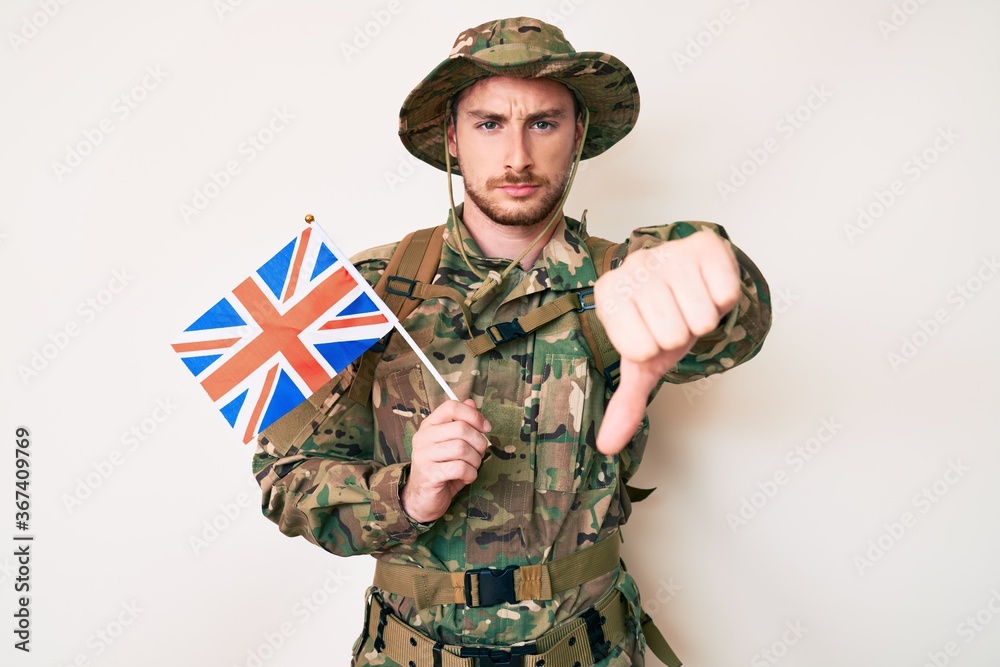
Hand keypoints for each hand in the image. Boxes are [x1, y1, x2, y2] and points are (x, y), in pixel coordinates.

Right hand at [401, 399, 490, 522]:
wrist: (422, 498)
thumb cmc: (441, 468)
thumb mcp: (452, 443)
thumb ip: (461, 422)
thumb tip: (472, 402)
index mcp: (429, 425)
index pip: (451, 407)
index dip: (473, 415)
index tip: (486, 428)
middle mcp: (423, 437)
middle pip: (461, 428)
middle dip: (479, 442)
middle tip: (480, 453)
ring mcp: (424, 456)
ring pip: (462, 448)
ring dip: (476, 460)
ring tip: (472, 466)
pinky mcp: (430, 474)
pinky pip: (460, 468)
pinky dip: (471, 474)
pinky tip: (467, 477)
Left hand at [593, 231, 740, 454]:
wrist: (689, 277)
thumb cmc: (661, 319)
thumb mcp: (643, 361)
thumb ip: (626, 402)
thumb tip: (607, 446)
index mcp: (609, 295)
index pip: (640, 349)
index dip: (655, 350)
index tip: (653, 335)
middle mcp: (632, 267)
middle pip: (671, 335)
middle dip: (680, 335)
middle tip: (675, 318)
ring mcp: (666, 253)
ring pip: (700, 317)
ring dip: (702, 318)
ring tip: (690, 303)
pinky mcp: (703, 245)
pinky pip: (724, 293)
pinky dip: (723, 298)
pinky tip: (708, 287)